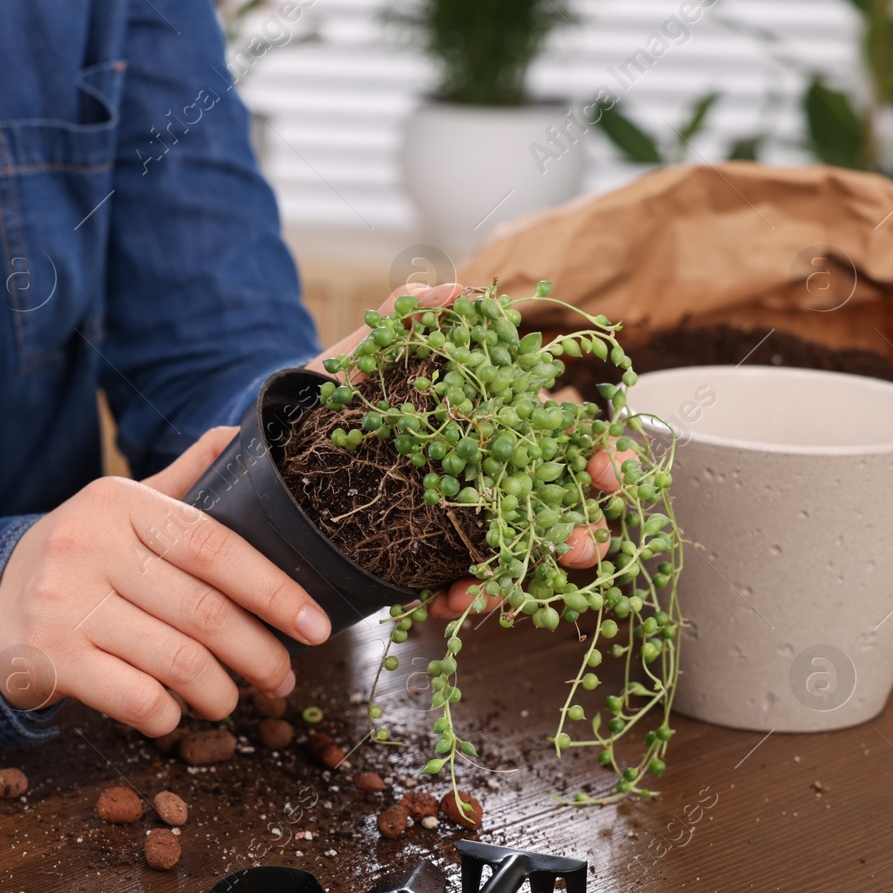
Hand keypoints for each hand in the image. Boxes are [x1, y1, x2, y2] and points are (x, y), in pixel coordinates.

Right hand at [0, 427, 330, 735]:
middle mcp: (89, 547)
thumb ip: (182, 481)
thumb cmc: (77, 557)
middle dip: (259, 653)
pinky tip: (175, 710)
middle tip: (282, 676)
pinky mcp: (49, 660)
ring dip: (220, 692)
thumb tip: (240, 435)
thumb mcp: (121, 509)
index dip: (275, 589)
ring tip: (233, 698)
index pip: (215, 545)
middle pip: (204, 611)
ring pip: (177, 662)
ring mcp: (65, 605)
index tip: (317, 626)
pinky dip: (170, 713)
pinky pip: (138, 700)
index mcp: (119, 502)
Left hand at [310, 282, 637, 617]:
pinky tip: (442, 602)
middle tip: (581, 547)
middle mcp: (488, 474)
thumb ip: (408, 319)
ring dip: (518, 578)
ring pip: (511, 556)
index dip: (602, 456)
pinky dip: (455, 597)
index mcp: (493, 422)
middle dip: (578, 532)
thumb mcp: (367, 353)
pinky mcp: (428, 554)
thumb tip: (452, 290)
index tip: (609, 474)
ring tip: (495, 590)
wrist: (283, 437)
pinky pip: (456, 584)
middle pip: (555, 510)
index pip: (568, 440)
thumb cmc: (336, 390)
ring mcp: (462, 519)